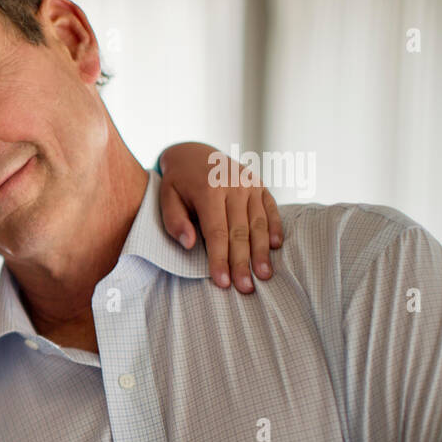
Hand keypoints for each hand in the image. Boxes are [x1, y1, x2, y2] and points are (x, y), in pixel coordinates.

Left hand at [157, 142, 283, 293]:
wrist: (194, 153)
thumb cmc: (178, 183)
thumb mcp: (166, 198)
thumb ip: (174, 221)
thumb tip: (189, 244)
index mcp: (209, 190)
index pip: (216, 232)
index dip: (220, 259)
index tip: (223, 282)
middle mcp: (233, 185)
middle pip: (240, 232)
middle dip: (243, 263)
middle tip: (246, 288)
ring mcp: (250, 184)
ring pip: (258, 223)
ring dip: (262, 251)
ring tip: (264, 275)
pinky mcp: (260, 185)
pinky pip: (270, 209)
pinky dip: (274, 228)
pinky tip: (275, 248)